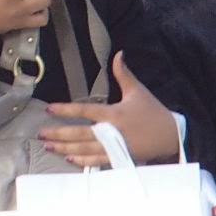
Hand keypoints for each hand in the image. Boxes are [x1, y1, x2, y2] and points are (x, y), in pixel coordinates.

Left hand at [40, 52, 180, 166]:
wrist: (174, 137)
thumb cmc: (154, 112)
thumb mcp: (138, 91)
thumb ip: (123, 74)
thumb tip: (118, 54)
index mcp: (114, 114)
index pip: (85, 111)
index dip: (66, 110)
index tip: (49, 108)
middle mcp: (112, 132)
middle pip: (80, 134)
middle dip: (59, 133)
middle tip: (41, 133)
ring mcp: (116, 147)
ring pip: (86, 149)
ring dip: (66, 148)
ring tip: (49, 146)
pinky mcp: (121, 158)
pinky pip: (98, 161)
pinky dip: (84, 161)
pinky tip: (70, 159)